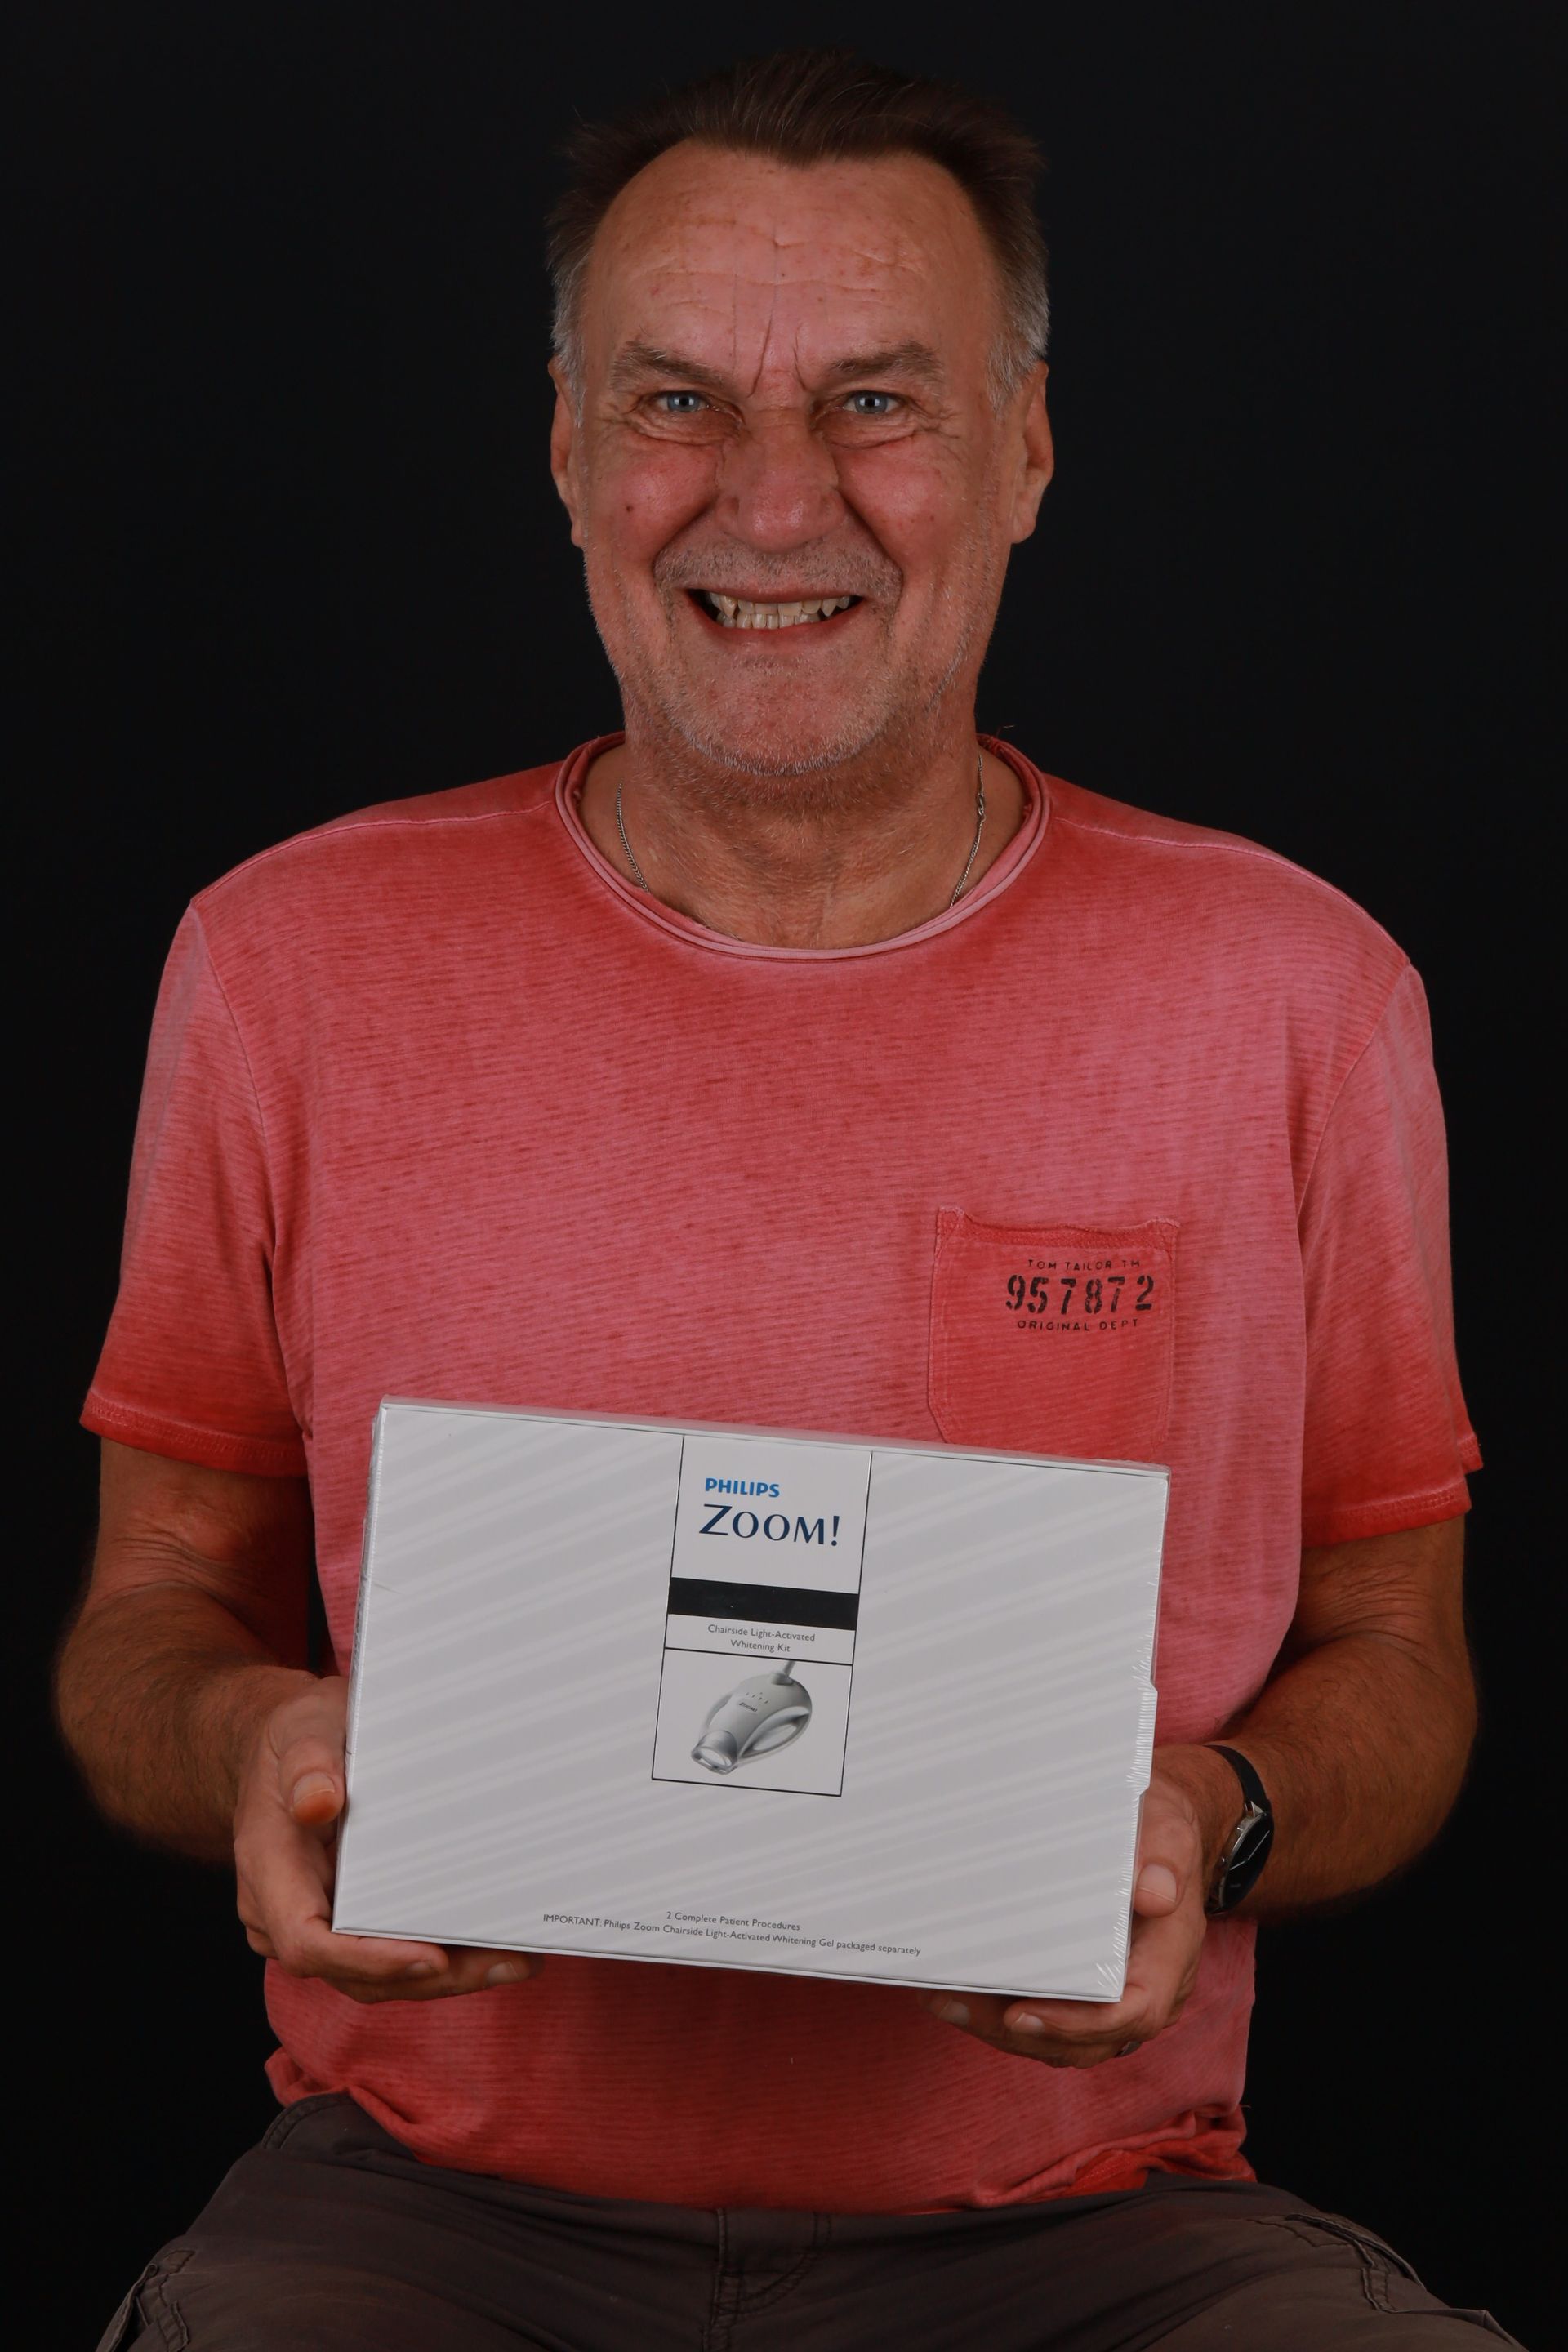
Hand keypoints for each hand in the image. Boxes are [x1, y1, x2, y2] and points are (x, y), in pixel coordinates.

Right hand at [233, 1675, 541, 2004]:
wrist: (287, 1750)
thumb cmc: (296, 1739)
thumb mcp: (300, 1731)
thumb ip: (305, 1764)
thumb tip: (319, 1802)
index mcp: (269, 1870)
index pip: (306, 1941)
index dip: (366, 1959)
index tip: (427, 1956)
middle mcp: (286, 1911)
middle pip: (354, 1972)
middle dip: (430, 1976)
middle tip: (503, 1961)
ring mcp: (317, 1921)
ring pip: (377, 1973)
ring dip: (446, 1974)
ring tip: (513, 1959)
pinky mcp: (345, 1920)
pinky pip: (388, 1952)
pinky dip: (438, 1954)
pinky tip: (489, 1945)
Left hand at [916, 1746, 1233, 2066]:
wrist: (1155, 1835)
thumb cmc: (1159, 1830)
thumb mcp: (1167, 1826)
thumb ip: (1165, 1856)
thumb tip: (1153, 1894)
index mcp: (1168, 1958)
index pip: (1133, 2011)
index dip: (1079, 2022)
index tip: (1022, 2013)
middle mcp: (1143, 1988)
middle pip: (1085, 2038)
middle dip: (1019, 2031)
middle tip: (958, 2002)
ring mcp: (1114, 1995)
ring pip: (1060, 2037)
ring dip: (999, 2027)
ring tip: (943, 1997)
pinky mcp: (1085, 1989)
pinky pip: (1048, 2017)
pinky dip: (1002, 2012)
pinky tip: (958, 1988)